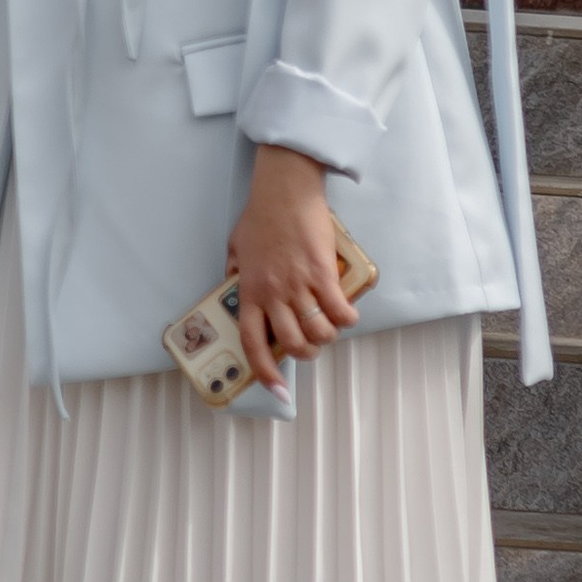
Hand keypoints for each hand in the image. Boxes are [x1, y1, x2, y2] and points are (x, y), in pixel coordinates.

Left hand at [228, 145, 358, 402]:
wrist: (284, 191)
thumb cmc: (260, 215)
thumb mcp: (236, 247)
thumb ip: (236, 272)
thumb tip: (234, 286)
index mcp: (250, 290)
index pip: (253, 342)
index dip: (265, 371)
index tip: (275, 389)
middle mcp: (273, 294)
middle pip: (292, 344)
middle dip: (306, 354)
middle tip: (311, 344)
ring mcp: (298, 285)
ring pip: (318, 333)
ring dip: (327, 337)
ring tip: (329, 327)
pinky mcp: (322, 274)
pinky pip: (340, 312)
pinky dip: (347, 319)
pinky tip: (347, 313)